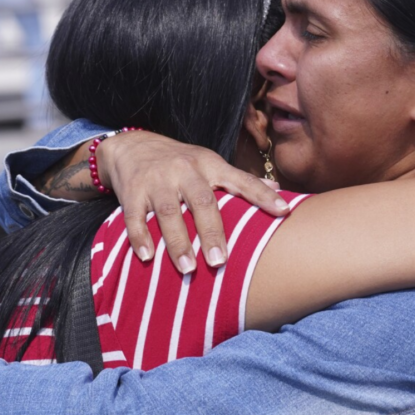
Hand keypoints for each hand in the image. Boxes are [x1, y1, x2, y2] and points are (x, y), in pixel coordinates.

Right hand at [97, 131, 289, 273]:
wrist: (133, 145)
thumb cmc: (181, 162)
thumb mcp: (209, 163)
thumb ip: (239, 180)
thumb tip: (279, 191)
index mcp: (209, 164)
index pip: (241, 180)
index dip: (262, 195)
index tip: (283, 211)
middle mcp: (184, 170)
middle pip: (201, 201)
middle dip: (211, 232)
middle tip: (221, 261)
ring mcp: (156, 180)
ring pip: (168, 212)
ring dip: (177, 242)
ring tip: (188, 269)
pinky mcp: (131, 191)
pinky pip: (134, 216)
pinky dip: (139, 237)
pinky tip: (147, 257)